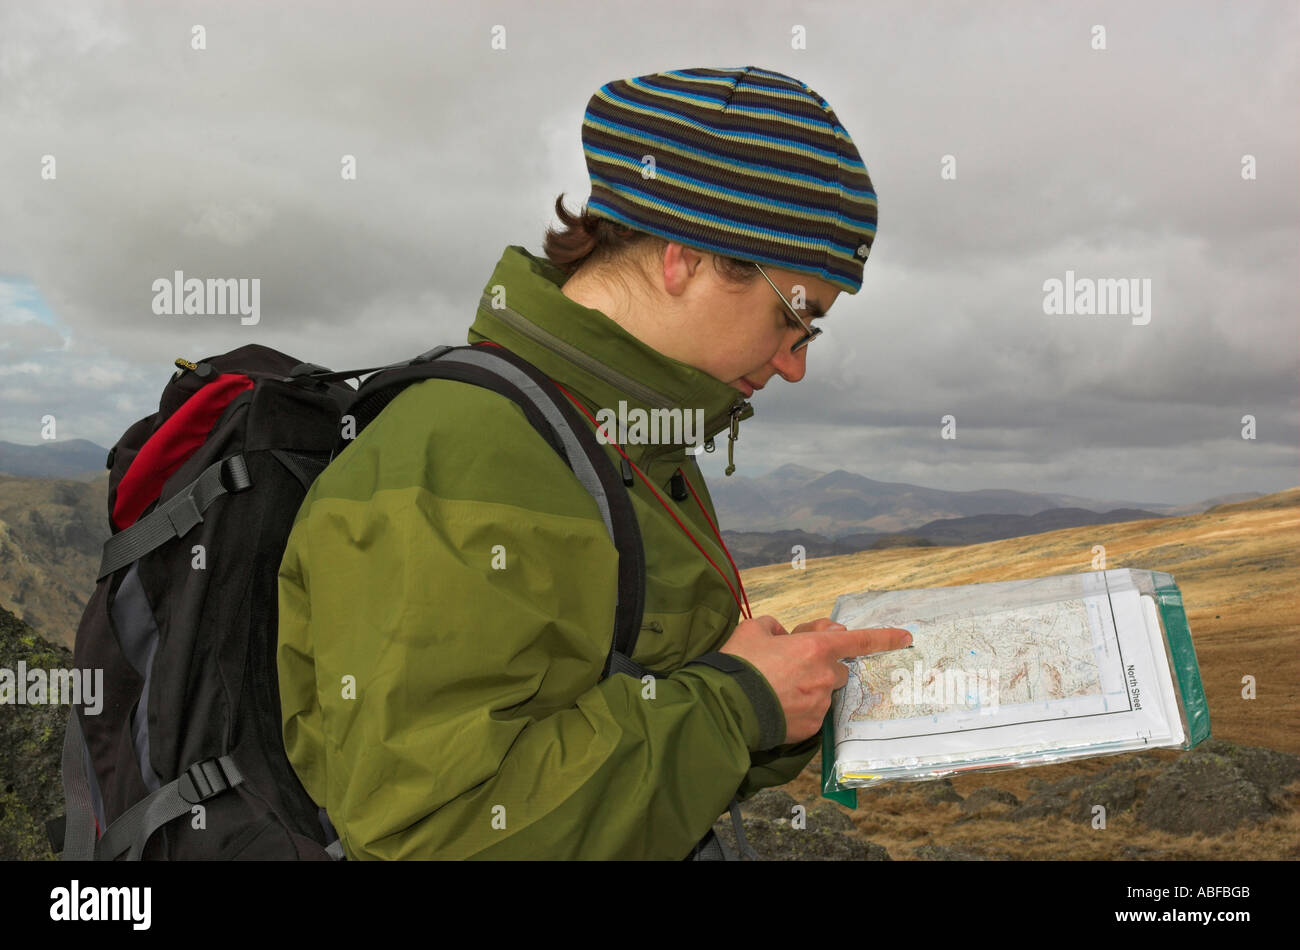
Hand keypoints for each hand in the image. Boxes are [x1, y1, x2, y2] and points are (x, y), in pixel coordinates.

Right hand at [720, 614, 911, 744]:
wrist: (725, 707)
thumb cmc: (739, 665)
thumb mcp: (754, 629)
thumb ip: (777, 627)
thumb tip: (785, 634)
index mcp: (815, 648)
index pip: (858, 640)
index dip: (884, 637)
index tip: (905, 637)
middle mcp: (824, 676)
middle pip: (837, 669)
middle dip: (822, 666)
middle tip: (792, 665)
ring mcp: (819, 704)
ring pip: (824, 692)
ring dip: (810, 688)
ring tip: (777, 689)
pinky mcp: (810, 727)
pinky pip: (812, 713)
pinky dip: (800, 708)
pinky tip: (777, 706)